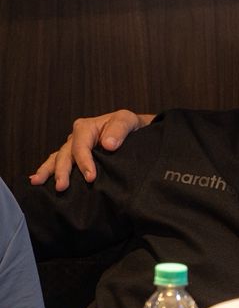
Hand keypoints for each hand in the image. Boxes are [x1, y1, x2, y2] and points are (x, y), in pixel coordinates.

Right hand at [28, 110, 152, 190]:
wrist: (133, 130)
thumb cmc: (129, 125)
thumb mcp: (127, 120)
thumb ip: (119, 130)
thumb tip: (108, 145)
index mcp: (86, 127)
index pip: (81, 146)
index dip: (84, 162)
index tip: (90, 177)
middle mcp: (76, 137)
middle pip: (65, 154)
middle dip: (62, 171)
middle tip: (61, 187)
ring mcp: (73, 147)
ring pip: (57, 159)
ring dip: (48, 171)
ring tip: (37, 182)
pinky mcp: (75, 156)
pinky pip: (59, 162)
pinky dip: (49, 170)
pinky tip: (40, 181)